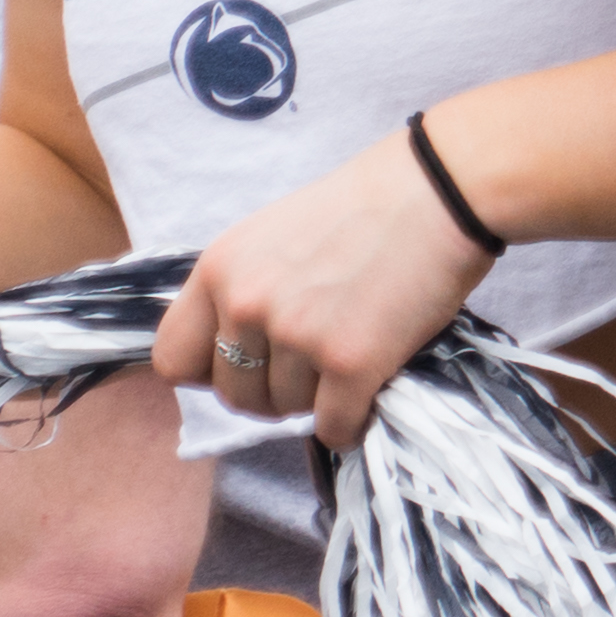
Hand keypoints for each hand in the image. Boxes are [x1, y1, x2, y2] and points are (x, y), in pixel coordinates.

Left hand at [157, 134, 490, 450]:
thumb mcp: (272, 235)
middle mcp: (247, 305)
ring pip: (287, 412)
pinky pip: (334, 428)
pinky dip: (352, 421)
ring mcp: (299, 336)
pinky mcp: (352, 364)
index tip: (246, 360)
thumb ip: (242, 288)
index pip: (173, 359)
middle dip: (271, 389)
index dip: (210, 369)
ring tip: (352, 354)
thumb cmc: (365, 205)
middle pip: (233, 396)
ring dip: (318, 398)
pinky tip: (371, 390)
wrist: (442, 188)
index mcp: (220, 269)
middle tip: (314, 361)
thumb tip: (234, 353)